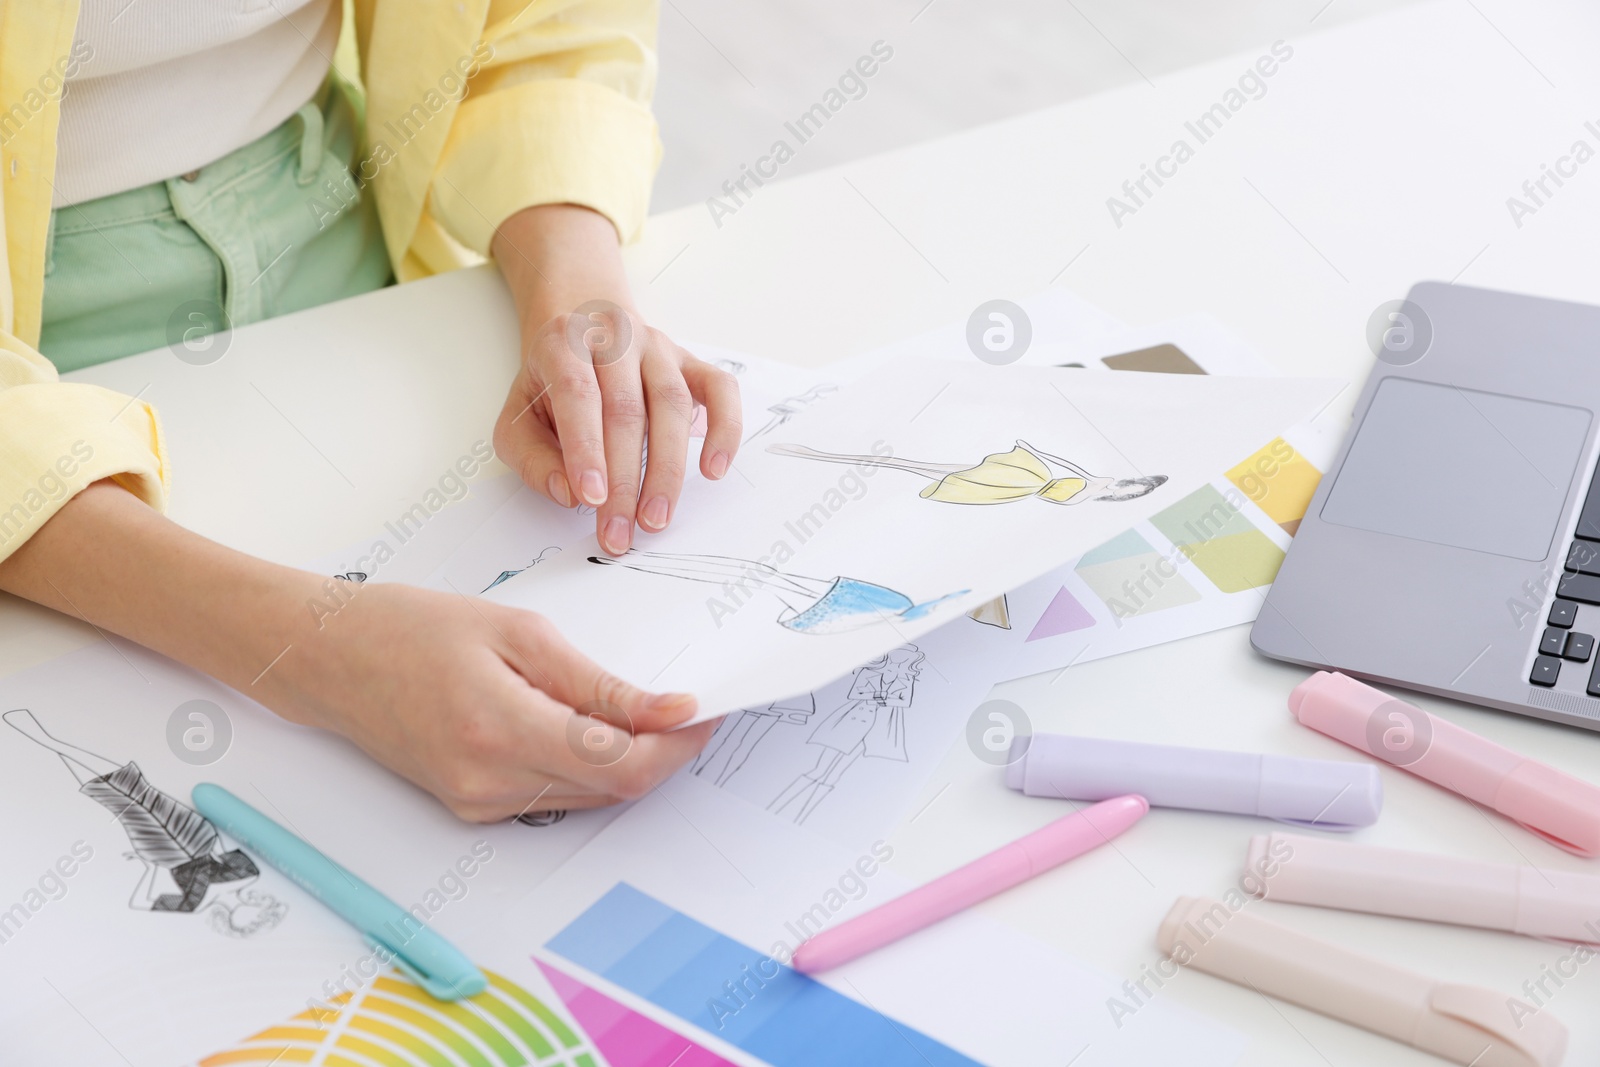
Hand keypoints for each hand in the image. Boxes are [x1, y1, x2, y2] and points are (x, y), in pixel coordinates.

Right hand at [283, 582, 715, 820]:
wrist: (328, 660)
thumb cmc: (410, 628)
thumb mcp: (516, 633)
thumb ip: (596, 683)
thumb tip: (667, 710)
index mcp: (501, 729)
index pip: (621, 765)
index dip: (677, 745)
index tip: (705, 712)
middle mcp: (490, 783)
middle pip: (613, 790)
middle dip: (663, 751)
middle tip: (687, 707)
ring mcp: (479, 803)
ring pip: (589, 798)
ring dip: (629, 761)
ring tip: (642, 709)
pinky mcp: (473, 807)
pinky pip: (555, 797)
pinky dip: (588, 767)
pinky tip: (590, 726)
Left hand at [492, 205, 741, 554]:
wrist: (581, 319)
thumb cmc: (550, 378)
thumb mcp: (517, 414)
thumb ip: (532, 457)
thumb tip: (568, 492)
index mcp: (565, 344)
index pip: (578, 394)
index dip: (585, 448)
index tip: (590, 498)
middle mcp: (616, 339)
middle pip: (627, 410)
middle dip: (624, 480)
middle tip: (620, 531)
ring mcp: (659, 349)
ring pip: (673, 405)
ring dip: (667, 470)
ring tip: (656, 519)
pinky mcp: (692, 362)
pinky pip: (721, 390)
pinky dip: (724, 429)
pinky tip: (713, 469)